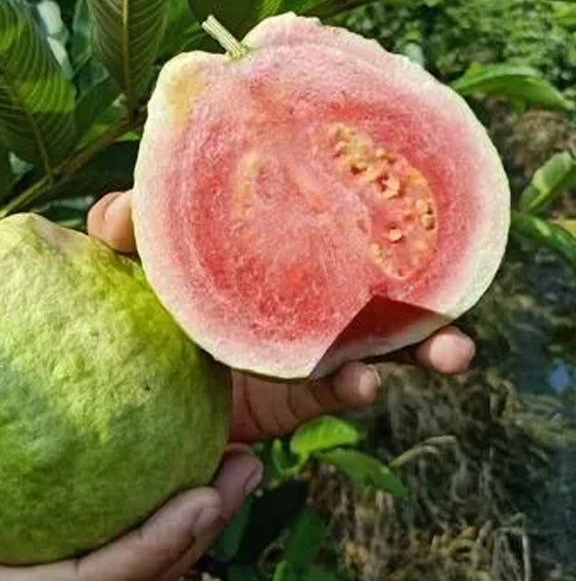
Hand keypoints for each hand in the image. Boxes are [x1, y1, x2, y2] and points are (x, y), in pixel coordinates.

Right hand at [0, 364, 261, 580]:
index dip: (158, 544)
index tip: (205, 496)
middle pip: (150, 578)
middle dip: (204, 526)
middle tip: (246, 463)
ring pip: (153, 576)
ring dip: (200, 525)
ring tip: (240, 464)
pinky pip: (137, 567)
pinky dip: (171, 529)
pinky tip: (190, 477)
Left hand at [88, 191, 475, 443]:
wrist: (134, 384)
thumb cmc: (132, 304)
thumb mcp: (124, 261)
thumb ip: (122, 229)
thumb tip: (126, 208)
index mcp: (273, 248)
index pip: (329, 216)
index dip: (374, 203)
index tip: (411, 185)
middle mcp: (300, 292)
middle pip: (376, 279)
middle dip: (425, 280)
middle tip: (458, 281)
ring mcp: (304, 344)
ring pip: (379, 341)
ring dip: (422, 346)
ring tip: (452, 350)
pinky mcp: (295, 395)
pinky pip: (334, 393)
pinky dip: (356, 388)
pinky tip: (364, 382)